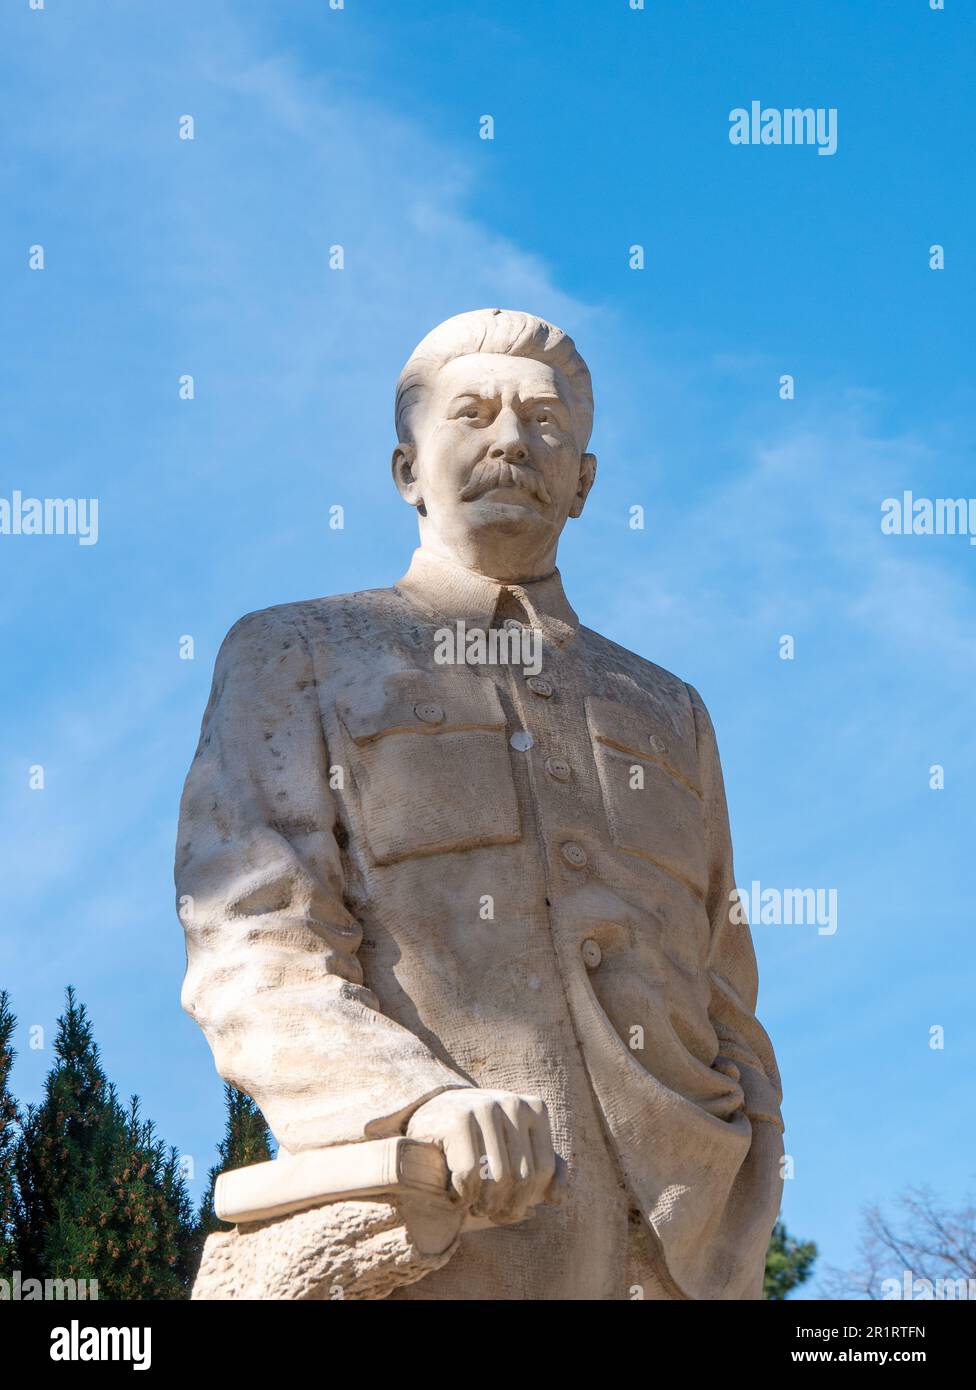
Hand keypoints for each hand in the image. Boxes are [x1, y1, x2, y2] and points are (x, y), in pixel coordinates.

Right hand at [406, 1089, 558, 1224]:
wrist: (435, 1112)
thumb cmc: (483, 1137)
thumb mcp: (517, 1148)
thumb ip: (544, 1168)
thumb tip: (559, 1199)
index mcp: (535, 1109)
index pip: (544, 1170)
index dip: (526, 1200)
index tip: (508, 1210)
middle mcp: (513, 1104)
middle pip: (521, 1178)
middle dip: (503, 1207)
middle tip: (486, 1212)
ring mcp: (485, 1107)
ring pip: (496, 1179)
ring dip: (481, 1204)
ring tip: (471, 1205)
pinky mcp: (457, 1120)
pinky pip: (469, 1175)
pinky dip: (461, 1195)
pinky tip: (454, 1193)